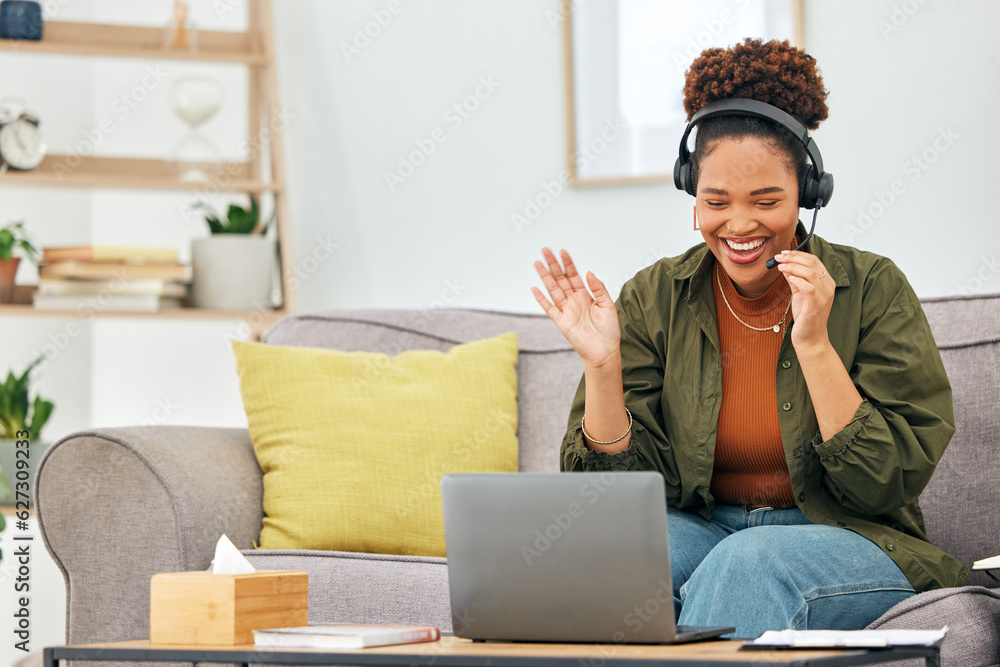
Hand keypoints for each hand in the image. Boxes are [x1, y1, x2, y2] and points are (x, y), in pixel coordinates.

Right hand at [531, 247, 620, 369]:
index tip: (563, 252)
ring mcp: (566, 310)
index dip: (568, 264)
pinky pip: (549, 308)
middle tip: (545, 250)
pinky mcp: (561, 322)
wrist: (604, 351)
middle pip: (561, 279)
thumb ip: (599, 288)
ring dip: (545, 277)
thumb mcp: (608, 305)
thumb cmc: (609, 330)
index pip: (574, 276)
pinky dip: (541, 299)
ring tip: (537, 263)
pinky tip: (535, 289)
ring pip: (553, 289)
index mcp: (586, 296)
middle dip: (553, 265)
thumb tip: (588, 272)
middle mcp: (574, 301)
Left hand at [774, 250, 834, 350]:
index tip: (783, 253)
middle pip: (812, 262)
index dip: (797, 254)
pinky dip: (798, 279)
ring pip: (810, 272)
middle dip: (793, 257)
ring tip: (780, 266)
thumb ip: (794, 279)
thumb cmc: (806, 317)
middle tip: (778, 257)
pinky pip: (809, 287)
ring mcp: (824, 295)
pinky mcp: (817, 304)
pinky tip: (788, 278)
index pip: (814, 260)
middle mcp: (828, 286)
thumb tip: (784, 266)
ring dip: (792, 266)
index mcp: (826, 281)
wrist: (810, 338)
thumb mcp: (799, 294)